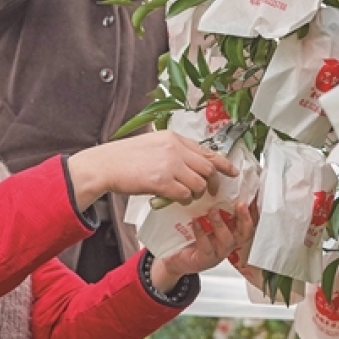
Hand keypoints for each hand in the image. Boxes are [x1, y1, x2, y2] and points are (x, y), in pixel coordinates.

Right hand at [67, 130, 237, 211]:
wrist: (105, 165)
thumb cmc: (125, 157)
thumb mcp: (153, 143)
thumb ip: (172, 150)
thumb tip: (190, 162)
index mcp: (173, 138)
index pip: (207, 150)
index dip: (223, 163)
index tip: (232, 171)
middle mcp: (174, 149)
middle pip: (207, 168)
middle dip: (212, 182)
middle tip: (209, 191)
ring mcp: (169, 165)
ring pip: (198, 183)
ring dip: (195, 193)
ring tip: (185, 195)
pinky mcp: (161, 181)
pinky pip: (184, 194)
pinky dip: (183, 199)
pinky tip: (175, 199)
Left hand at [149, 200, 258, 293]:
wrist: (173, 255)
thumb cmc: (190, 234)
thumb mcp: (204, 216)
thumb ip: (214, 205)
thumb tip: (219, 182)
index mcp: (231, 231)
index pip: (248, 221)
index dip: (253, 210)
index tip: (252, 196)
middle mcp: (228, 242)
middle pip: (245, 232)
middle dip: (245, 218)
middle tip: (241, 204)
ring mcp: (218, 252)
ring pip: (227, 240)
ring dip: (221, 224)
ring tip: (213, 211)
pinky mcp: (204, 260)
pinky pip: (207, 248)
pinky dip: (202, 234)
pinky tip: (197, 222)